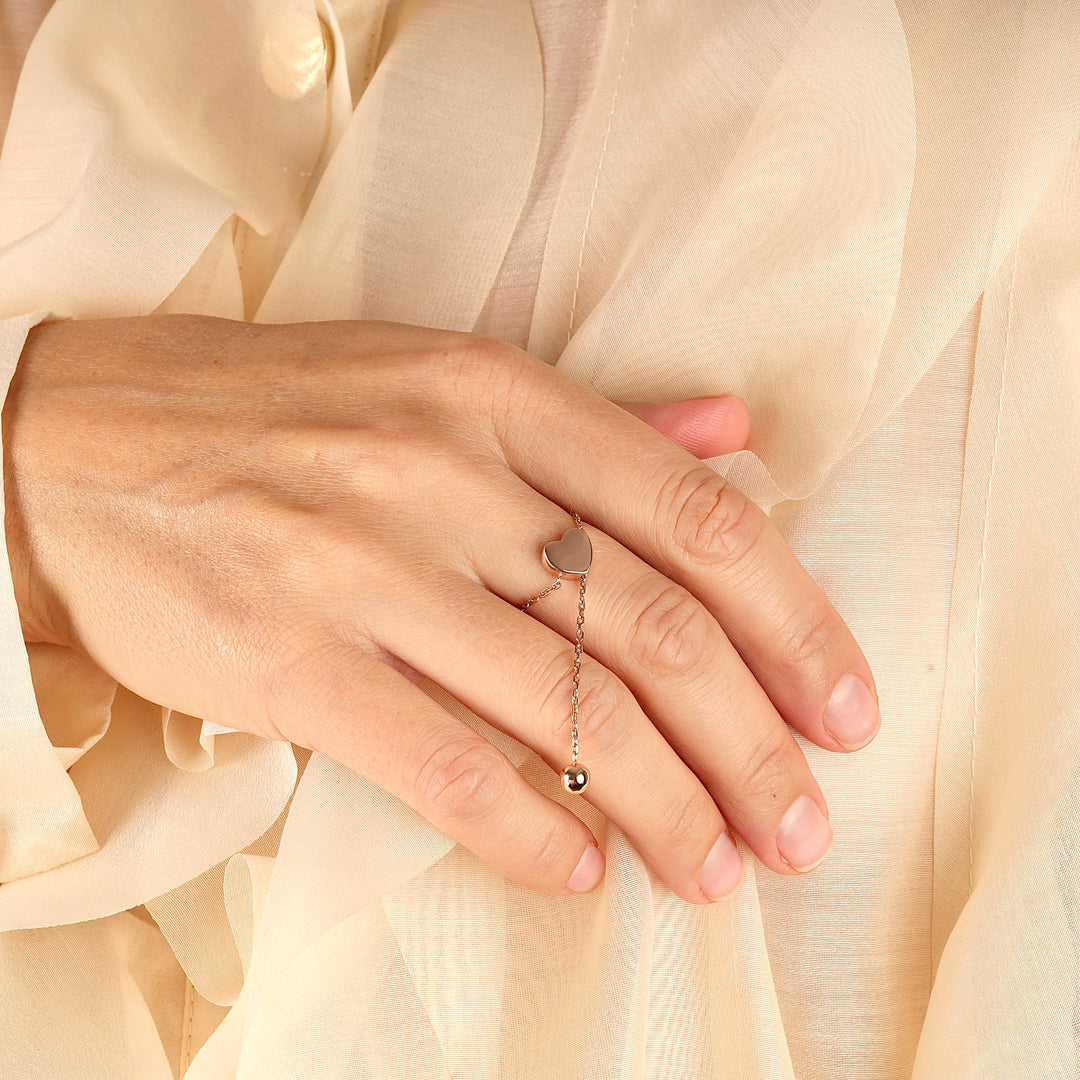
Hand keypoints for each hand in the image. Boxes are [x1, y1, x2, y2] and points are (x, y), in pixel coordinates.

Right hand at [3, 315, 878, 903]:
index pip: (695, 516)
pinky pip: (440, 766)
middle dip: (750, 741)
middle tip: (800, 825)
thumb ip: (597, 418)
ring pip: (563, 706)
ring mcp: (363, 566)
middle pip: (649, 627)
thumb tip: (729, 429)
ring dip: (661, 805)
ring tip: (713, 866)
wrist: (74, 441)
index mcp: (496, 396)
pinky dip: (527, 831)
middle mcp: (444, 475)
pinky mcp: (288, 657)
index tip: (843, 706)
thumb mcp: (439, 379)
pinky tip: (582, 872)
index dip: (793, 622)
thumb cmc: (272, 412)